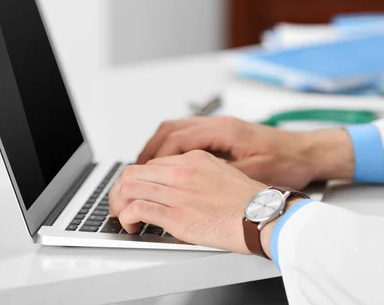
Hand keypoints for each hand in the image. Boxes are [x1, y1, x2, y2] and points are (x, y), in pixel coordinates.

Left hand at [109, 150, 266, 253]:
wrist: (264, 215)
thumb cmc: (251, 200)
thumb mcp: (224, 172)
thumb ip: (199, 173)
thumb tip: (182, 184)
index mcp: (194, 159)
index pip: (153, 163)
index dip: (139, 179)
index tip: (137, 191)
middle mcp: (183, 172)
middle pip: (135, 172)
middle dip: (121, 189)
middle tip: (121, 204)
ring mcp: (179, 192)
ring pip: (130, 187)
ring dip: (119, 203)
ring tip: (123, 216)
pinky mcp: (178, 215)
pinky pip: (138, 209)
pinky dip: (127, 217)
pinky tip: (131, 225)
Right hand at [137, 117, 353, 189]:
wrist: (308, 152)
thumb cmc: (288, 162)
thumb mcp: (255, 174)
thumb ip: (222, 175)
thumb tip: (192, 185)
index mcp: (224, 131)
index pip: (177, 138)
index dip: (156, 157)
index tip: (143, 174)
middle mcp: (219, 124)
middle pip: (171, 129)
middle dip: (150, 150)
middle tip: (136, 171)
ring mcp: (221, 127)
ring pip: (177, 129)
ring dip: (159, 147)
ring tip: (147, 168)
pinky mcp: (224, 134)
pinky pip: (188, 135)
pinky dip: (173, 147)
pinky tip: (170, 164)